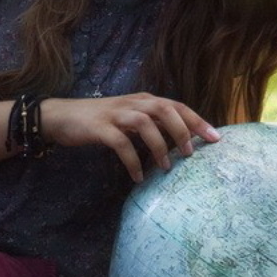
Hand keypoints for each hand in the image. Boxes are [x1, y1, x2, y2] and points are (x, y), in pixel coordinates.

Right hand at [40, 94, 221, 181]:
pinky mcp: (99, 128)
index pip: (177, 106)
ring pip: (145, 123)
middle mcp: (133, 103)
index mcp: (143, 100)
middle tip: (191, 153)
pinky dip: (132, 160)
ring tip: (166, 167)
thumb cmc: (100, 121)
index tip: (216, 138)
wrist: (60, 117)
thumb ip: (153, 126)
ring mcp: (115, 114)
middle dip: (182, 130)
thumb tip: (181, 141)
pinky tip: (137, 176)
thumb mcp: (130, 119)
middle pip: (165, 109)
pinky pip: (120, 143)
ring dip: (159, 146)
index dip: (197, 120)